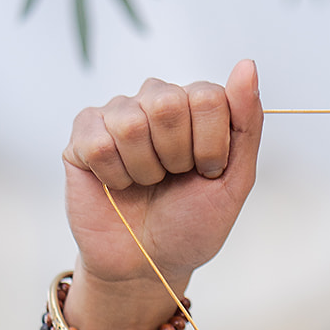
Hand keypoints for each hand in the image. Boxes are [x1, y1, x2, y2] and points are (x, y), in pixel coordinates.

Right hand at [61, 63, 262, 329]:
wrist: (148, 266)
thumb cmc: (192, 224)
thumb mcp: (235, 181)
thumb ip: (246, 123)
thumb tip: (247, 64)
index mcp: (197, 107)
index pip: (207, 96)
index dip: (210, 146)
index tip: (207, 172)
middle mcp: (157, 101)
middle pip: (166, 102)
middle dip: (176, 156)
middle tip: (173, 178)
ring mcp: (118, 115)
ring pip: (130, 123)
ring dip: (144, 170)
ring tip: (145, 184)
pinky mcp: (83, 136)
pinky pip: (97, 142)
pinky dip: (113, 176)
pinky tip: (117, 185)